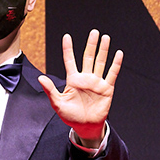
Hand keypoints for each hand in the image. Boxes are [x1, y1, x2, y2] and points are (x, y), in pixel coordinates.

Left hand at [38, 30, 122, 147]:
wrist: (85, 127)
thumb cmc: (70, 117)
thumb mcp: (57, 104)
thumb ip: (50, 90)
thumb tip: (40, 78)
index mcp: (73, 80)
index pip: (70, 60)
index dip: (68, 48)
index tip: (66, 36)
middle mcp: (85, 78)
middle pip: (88, 57)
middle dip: (91, 44)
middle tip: (94, 32)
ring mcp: (96, 82)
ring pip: (100, 62)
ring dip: (103, 50)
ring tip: (105, 38)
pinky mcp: (106, 89)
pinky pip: (112, 74)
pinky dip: (115, 64)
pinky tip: (118, 54)